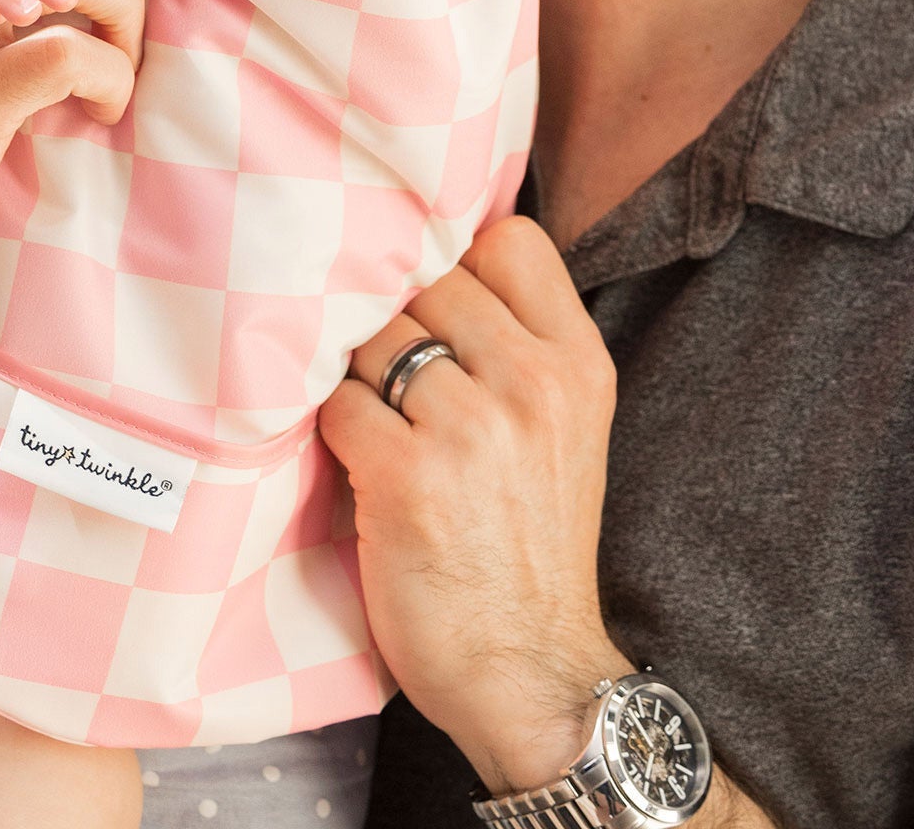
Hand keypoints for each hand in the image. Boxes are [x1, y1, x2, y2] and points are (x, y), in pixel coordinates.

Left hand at [318, 216, 629, 796]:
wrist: (531, 675)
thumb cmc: (529, 543)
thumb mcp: (562, 426)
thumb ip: (517, 342)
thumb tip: (431, 253)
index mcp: (578, 363)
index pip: (510, 239)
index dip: (460, 260)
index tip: (443, 309)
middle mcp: (532, 383)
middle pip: (429, 280)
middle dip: (400, 323)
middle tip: (398, 381)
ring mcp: (470, 429)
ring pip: (376, 337)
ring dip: (360, 374)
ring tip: (379, 423)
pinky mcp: (406, 478)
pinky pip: (338, 404)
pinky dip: (335, 429)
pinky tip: (359, 464)